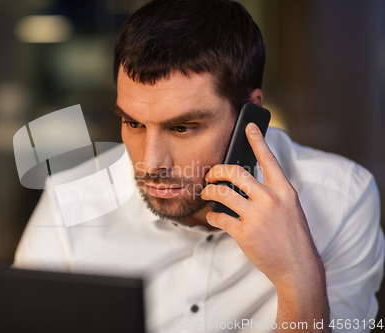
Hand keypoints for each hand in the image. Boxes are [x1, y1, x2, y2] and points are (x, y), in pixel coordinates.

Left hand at [201, 123, 324, 288]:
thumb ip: (271, 193)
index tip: (248, 126)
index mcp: (283, 190)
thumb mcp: (289, 208)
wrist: (298, 267)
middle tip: (210, 175)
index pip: (269, 159)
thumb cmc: (292, 236)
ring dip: (208, 191)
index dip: (257, 140)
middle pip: (234, 172)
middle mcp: (270, 199)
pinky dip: (212, 215)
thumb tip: (243, 184)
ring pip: (221, 192)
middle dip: (216, 170)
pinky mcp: (244, 232)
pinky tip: (214, 216)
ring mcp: (257, 215)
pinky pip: (218, 217)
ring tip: (206, 194)